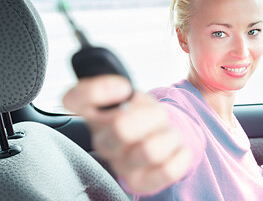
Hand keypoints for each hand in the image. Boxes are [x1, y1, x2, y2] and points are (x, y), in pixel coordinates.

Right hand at [63, 75, 191, 193]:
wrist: (157, 136)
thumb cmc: (141, 114)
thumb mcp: (131, 93)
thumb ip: (123, 87)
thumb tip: (124, 93)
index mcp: (95, 114)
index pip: (74, 99)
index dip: (98, 90)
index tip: (124, 87)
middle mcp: (103, 141)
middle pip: (121, 128)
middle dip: (151, 116)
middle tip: (157, 115)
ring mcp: (120, 164)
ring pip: (150, 151)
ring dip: (169, 136)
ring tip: (167, 133)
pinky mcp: (140, 183)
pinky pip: (168, 172)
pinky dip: (181, 155)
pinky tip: (177, 149)